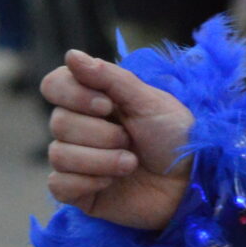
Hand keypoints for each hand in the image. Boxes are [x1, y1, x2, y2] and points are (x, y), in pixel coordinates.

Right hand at [42, 50, 194, 230]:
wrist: (191, 182)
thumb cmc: (175, 136)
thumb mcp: (149, 101)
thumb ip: (110, 77)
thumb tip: (72, 55)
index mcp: (95, 99)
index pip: (54, 85)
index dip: (73, 94)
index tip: (107, 106)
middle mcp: (81, 127)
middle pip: (58, 122)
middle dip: (100, 134)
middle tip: (130, 139)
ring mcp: (77, 160)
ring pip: (58, 154)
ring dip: (100, 160)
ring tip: (130, 163)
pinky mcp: (78, 191)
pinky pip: (58, 185)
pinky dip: (87, 182)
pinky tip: (112, 183)